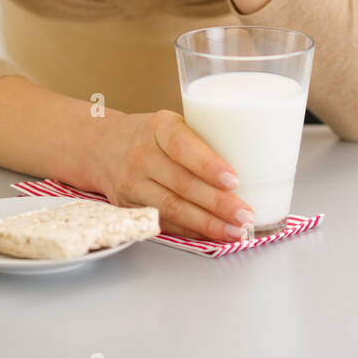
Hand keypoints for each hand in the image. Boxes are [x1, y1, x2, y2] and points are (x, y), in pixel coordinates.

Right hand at [92, 108, 256, 241]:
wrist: (103, 147)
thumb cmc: (152, 135)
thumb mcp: (173, 123)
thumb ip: (202, 141)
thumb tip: (254, 163)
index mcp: (158, 127)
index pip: (183, 146)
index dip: (208, 164)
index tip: (233, 179)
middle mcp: (141, 155)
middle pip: (182, 183)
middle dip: (218, 204)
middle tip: (245, 214)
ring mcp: (132, 184)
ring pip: (172, 208)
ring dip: (208, 224)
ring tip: (236, 231)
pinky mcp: (129, 208)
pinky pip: (164, 223)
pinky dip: (192, 231)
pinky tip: (213, 234)